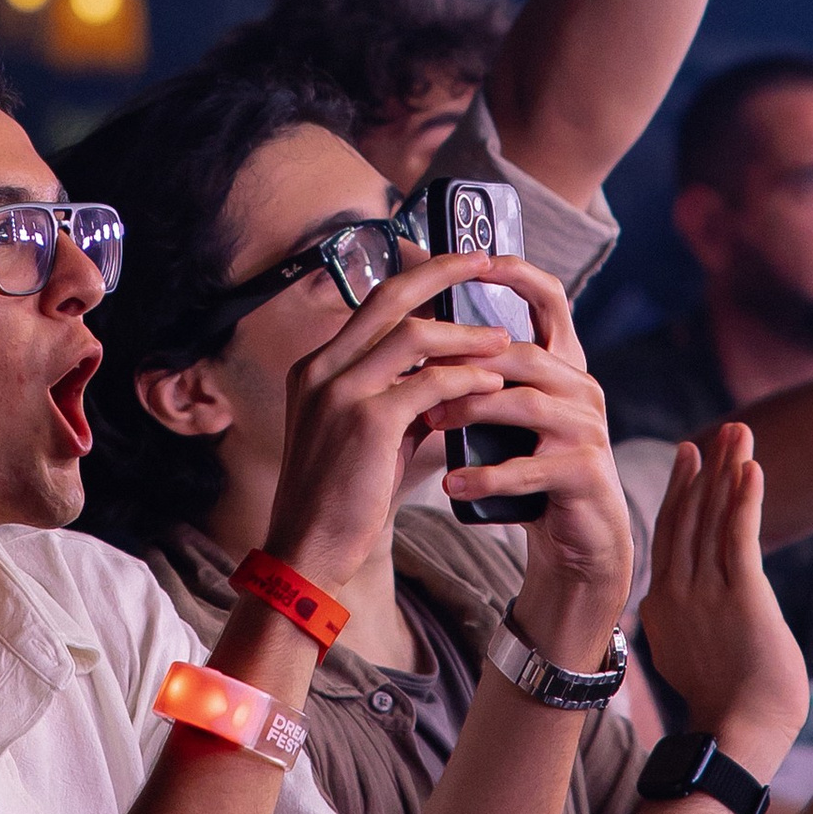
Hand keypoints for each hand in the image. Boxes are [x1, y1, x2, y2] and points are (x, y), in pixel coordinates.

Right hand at [267, 250, 542, 593]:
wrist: (309, 551)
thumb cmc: (342, 497)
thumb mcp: (362, 433)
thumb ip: (396, 396)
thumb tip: (449, 370)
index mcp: (316, 366)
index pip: (373, 302)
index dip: (419, 278)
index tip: (457, 264)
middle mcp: (321, 368)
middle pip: (390, 297)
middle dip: (443, 272)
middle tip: (486, 262)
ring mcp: (339, 391)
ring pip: (415, 335)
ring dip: (466, 335)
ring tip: (503, 342)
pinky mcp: (366, 421)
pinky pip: (430, 384)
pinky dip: (466, 380)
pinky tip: (491, 388)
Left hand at [438, 279, 637, 665]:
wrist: (574, 539)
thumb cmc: (528, 469)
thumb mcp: (506, 416)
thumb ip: (481, 374)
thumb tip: (419, 331)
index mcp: (562, 363)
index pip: (550, 298)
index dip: (516, 272)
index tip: (474, 259)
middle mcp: (582, 386)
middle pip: (521, 353)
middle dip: (465, 361)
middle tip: (414, 374)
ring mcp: (589, 428)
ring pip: (524, 403)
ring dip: (469, 411)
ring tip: (429, 422)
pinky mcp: (586, 471)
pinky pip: (529, 466)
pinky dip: (486, 475)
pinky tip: (453, 483)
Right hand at [638, 424, 809, 776]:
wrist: (740, 738)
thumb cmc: (727, 708)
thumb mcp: (687, 656)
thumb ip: (681, 622)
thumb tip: (672, 610)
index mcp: (662, 605)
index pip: (670, 534)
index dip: (680, 491)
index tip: (689, 456)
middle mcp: (678, 592)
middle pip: (689, 516)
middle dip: (705, 469)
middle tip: (718, 432)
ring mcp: (706, 594)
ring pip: (713, 519)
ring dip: (727, 471)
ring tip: (738, 434)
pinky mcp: (741, 598)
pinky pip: (740, 538)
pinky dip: (745, 500)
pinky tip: (752, 470)